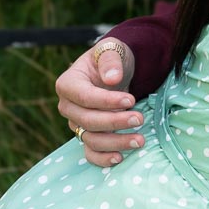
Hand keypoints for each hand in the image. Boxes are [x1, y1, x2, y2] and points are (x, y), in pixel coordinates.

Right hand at [54, 37, 144, 165]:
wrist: (115, 69)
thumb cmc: (111, 58)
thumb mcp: (112, 50)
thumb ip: (110, 61)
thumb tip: (111, 79)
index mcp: (68, 84)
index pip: (84, 97)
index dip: (106, 101)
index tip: (130, 100)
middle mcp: (68, 106)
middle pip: (87, 120)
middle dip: (114, 122)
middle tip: (140, 119)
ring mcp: (76, 123)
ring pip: (90, 139)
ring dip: (115, 142)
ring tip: (140, 140)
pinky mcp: (87, 134)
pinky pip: (90, 152)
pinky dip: (102, 158)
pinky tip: (120, 158)